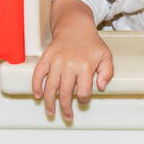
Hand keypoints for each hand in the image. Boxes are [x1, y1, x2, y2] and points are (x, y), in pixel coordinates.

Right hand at [32, 0, 113, 120]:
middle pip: (66, 93)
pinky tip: (38, 95)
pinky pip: (38, 74)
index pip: (84, 92)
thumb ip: (107, 72)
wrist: (75, 26)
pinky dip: (36, 86)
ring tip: (51, 112)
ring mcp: (56, 61)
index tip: (83, 100)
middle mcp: (69, 64)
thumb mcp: (106, 56)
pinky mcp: (46, 57)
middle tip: (67, 117)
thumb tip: (100, 87)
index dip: (84, 100)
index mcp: (85, 66)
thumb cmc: (91, 43)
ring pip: (50, 87)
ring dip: (50, 102)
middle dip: (66, 108)